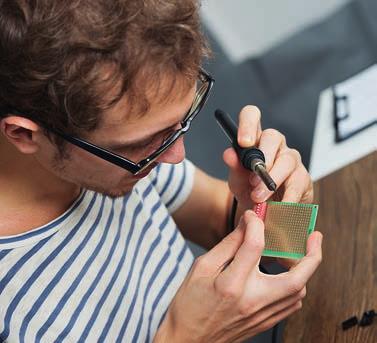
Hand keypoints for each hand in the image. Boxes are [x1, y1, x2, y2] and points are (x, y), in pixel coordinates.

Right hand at [155, 211, 321, 342]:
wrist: (187, 339)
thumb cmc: (189, 304)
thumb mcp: (201, 268)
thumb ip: (227, 246)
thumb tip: (245, 226)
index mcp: (231, 284)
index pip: (254, 246)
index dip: (255, 225)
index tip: (254, 217)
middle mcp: (251, 301)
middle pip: (296, 277)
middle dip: (312, 255)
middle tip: (315, 236)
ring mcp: (260, 316)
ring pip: (298, 293)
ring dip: (305, 271)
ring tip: (301, 254)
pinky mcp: (263, 324)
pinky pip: (290, 306)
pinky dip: (296, 288)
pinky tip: (289, 277)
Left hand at [223, 105, 313, 210]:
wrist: (263, 212)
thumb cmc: (249, 189)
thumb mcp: (237, 180)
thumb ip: (234, 166)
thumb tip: (229, 154)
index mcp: (255, 138)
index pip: (252, 116)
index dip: (248, 124)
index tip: (244, 142)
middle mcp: (275, 144)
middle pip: (273, 136)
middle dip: (263, 158)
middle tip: (253, 179)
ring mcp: (291, 159)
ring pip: (287, 160)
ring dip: (272, 180)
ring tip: (259, 197)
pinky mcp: (303, 178)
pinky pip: (298, 184)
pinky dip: (287, 197)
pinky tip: (279, 207)